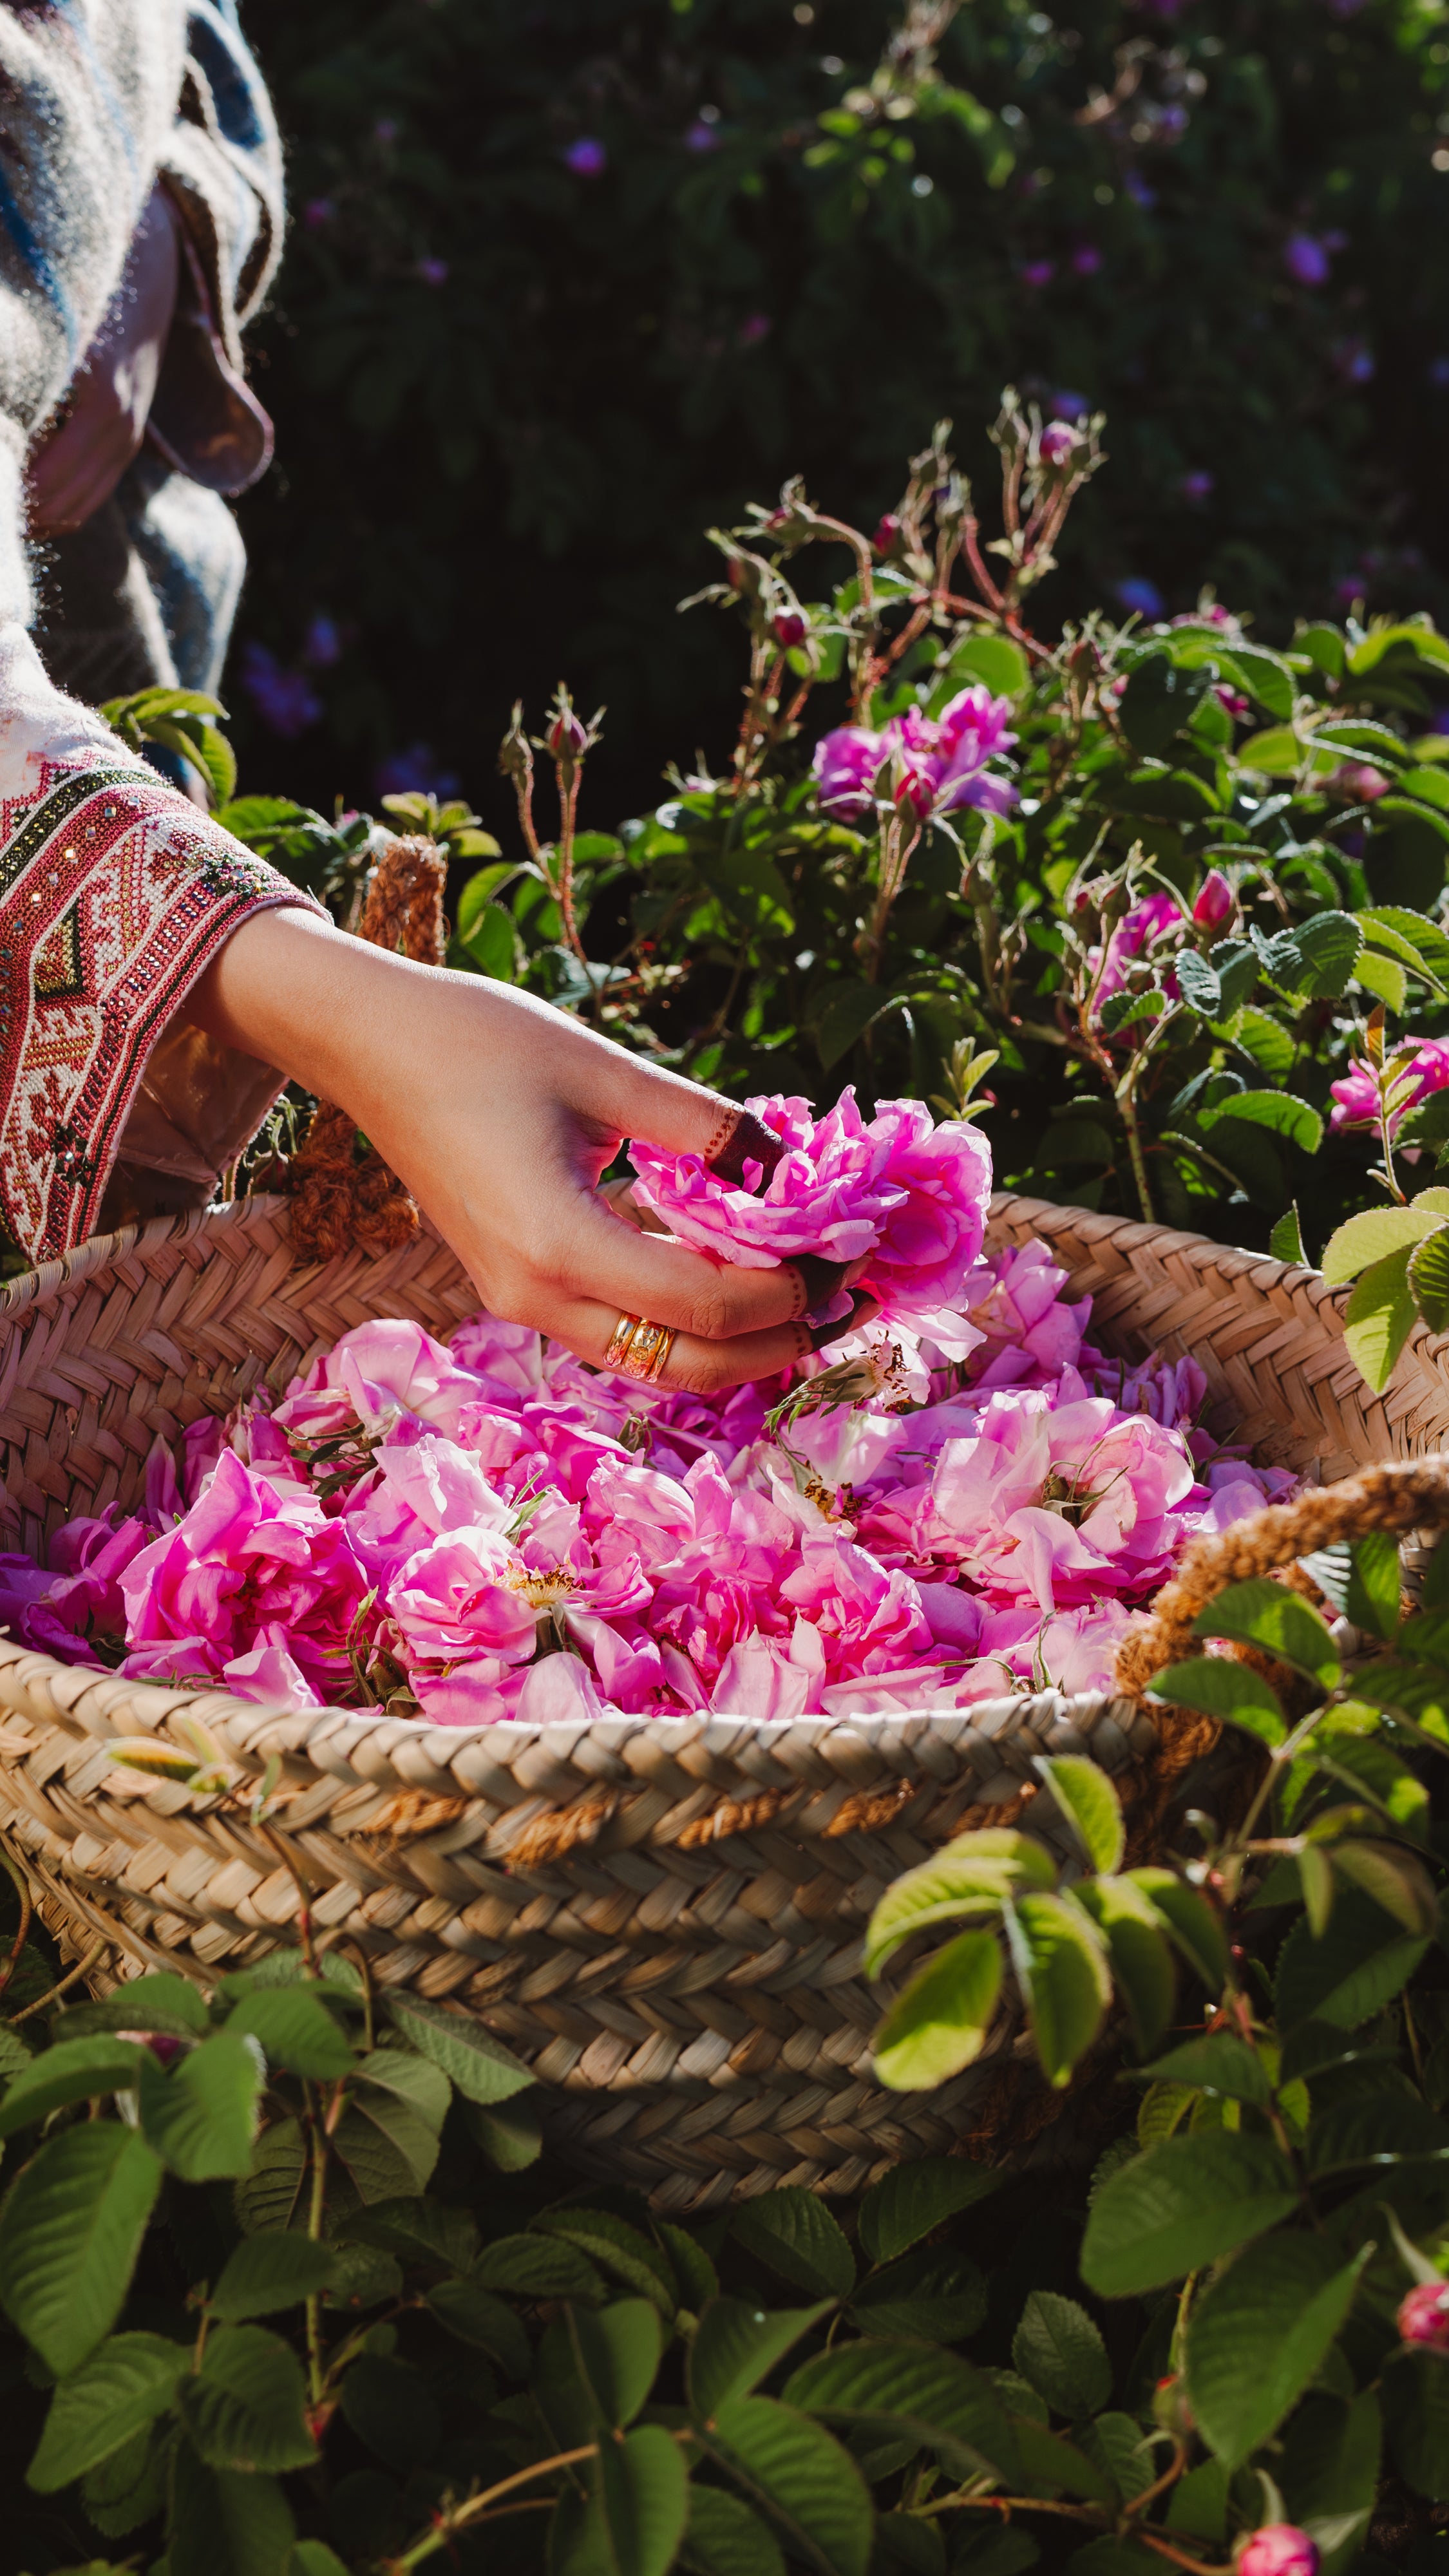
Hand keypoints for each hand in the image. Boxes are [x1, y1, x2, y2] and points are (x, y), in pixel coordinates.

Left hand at [27, 182, 177, 535]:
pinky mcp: (126, 444)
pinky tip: (26, 506)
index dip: (11, 496)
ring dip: (35, 520)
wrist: (148, 277)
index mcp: (100, 401)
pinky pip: (89, 498)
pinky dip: (56, 511)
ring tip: (2, 516)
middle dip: (19, 514)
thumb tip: (1, 431)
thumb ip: (24, 383)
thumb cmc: (80, 297)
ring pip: (74, 510)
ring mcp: (126, 440)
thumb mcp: (46, 338)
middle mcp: (119, 428)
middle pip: (59, 505)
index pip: (46, 481)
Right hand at [189, 907, 875, 1391]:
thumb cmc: (478, 1041)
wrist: (370, 1046)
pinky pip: (621, 1335)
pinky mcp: (517, 1288)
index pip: (704, 1305)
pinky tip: (737, 1284)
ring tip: (809, 1300)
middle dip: (778, 1341)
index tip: (847, 1252)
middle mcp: (535, 1295)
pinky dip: (687, 1326)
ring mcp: (520, 1301)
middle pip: (685, 1365)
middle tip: (849, 1298)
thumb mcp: (605, 1071)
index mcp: (558, 1242)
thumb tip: (794, 1165)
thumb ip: (705, 1128)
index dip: (789, 1291)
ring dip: (736, 1345)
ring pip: (653, 1363)